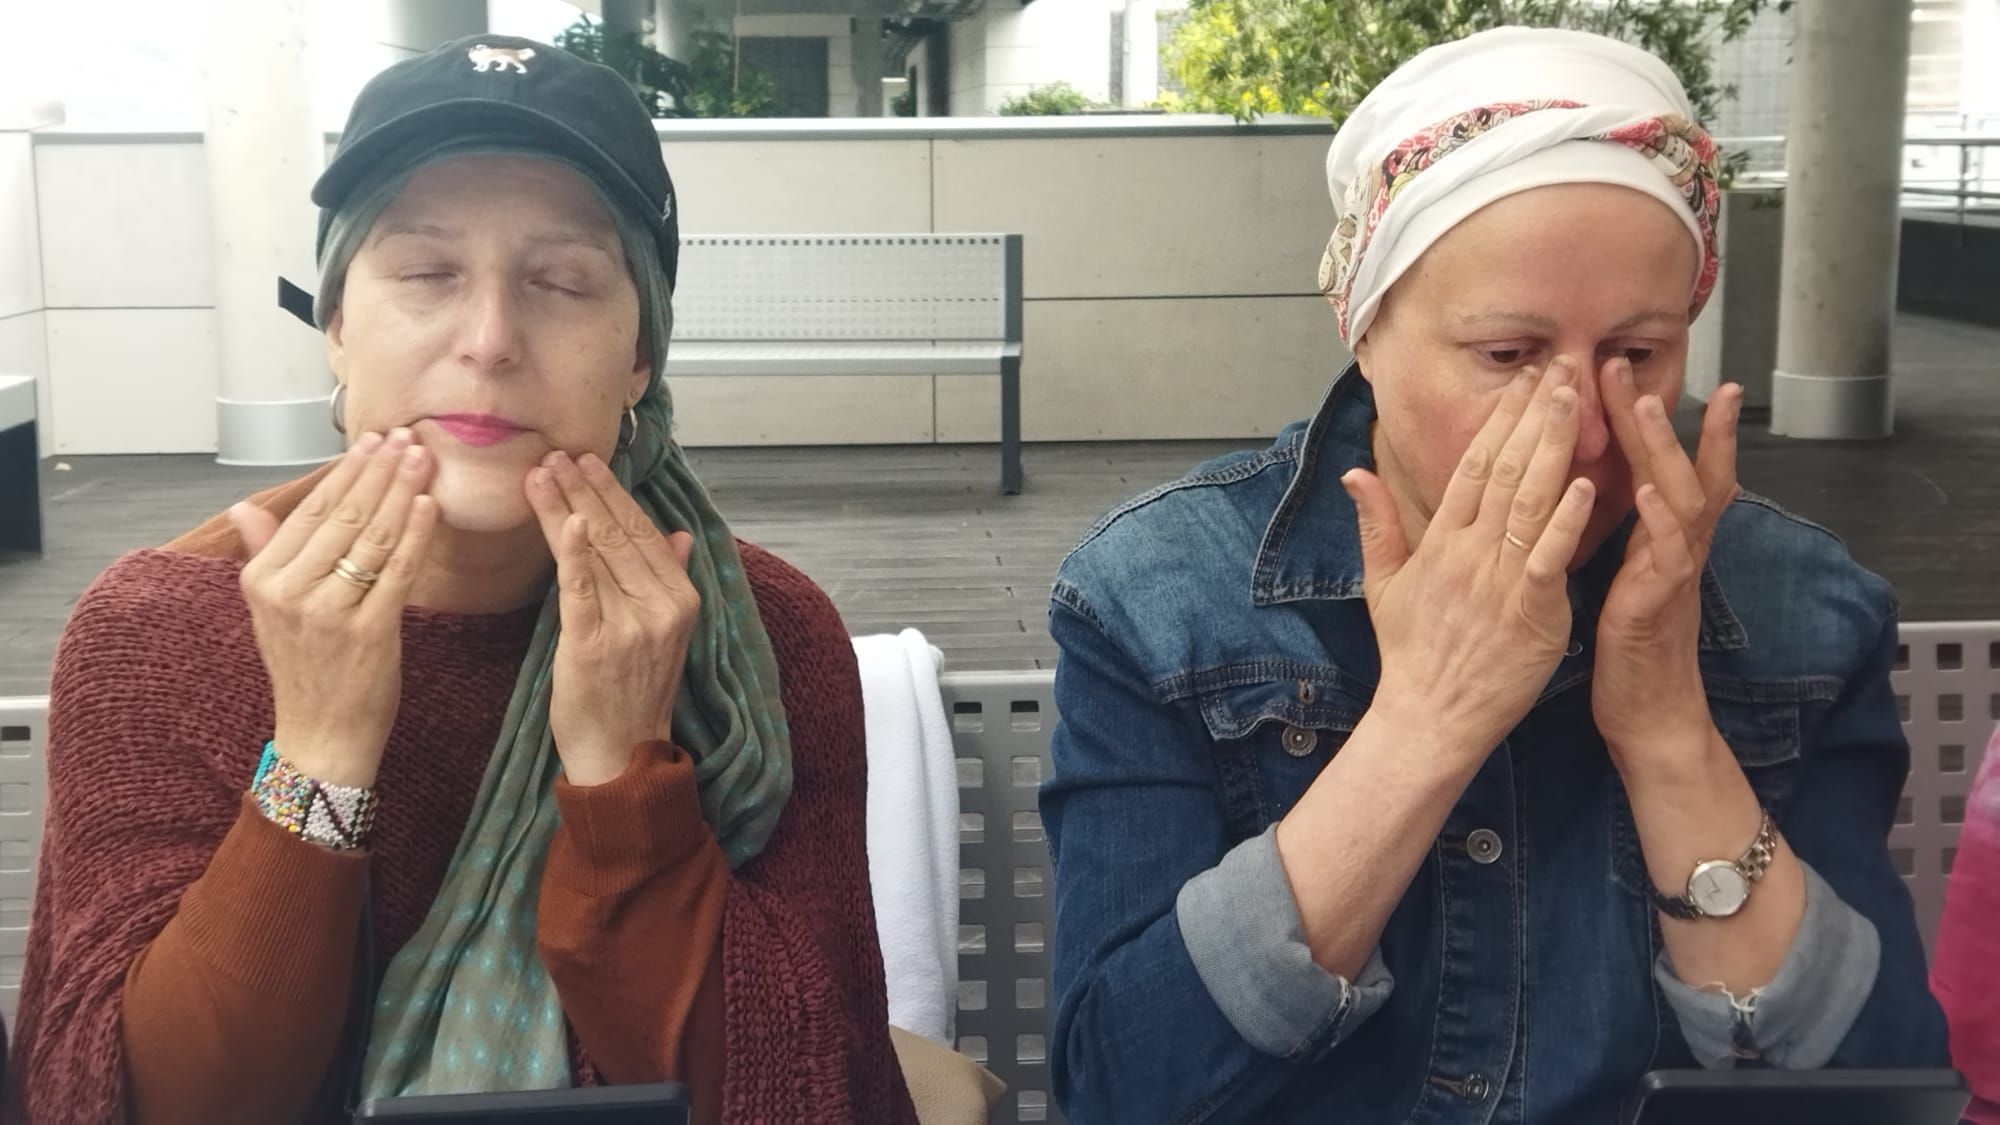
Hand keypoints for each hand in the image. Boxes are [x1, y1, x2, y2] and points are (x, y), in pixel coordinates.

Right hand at [228, 429, 438, 787]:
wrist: (320, 736)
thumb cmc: (303, 669)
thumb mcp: (268, 612)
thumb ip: (262, 555)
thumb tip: (243, 508)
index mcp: (263, 580)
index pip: (311, 512)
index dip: (345, 473)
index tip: (372, 442)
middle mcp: (291, 592)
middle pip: (345, 517)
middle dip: (379, 471)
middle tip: (406, 438)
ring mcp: (330, 612)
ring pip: (373, 537)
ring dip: (402, 492)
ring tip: (423, 459)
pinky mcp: (370, 631)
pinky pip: (398, 572)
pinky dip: (415, 535)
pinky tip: (429, 505)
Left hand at [526, 450, 697, 786]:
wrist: (622, 754)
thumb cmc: (635, 692)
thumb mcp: (666, 635)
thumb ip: (672, 580)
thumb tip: (680, 536)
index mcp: (681, 601)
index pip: (643, 534)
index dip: (613, 495)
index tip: (586, 462)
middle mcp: (661, 608)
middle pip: (617, 536)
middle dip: (584, 491)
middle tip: (556, 455)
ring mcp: (629, 626)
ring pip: (594, 553)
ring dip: (564, 508)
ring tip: (540, 475)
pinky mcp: (593, 644)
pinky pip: (581, 589)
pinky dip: (571, 552)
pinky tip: (562, 519)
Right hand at [1344, 358, 1594, 757]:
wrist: (1427, 717)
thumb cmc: (1411, 655)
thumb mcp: (1382, 584)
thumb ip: (1375, 523)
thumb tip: (1355, 473)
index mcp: (1438, 541)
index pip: (1472, 464)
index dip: (1501, 418)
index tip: (1527, 380)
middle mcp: (1467, 551)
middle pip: (1504, 468)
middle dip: (1536, 414)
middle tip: (1564, 368)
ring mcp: (1498, 579)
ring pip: (1528, 501)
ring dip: (1554, 448)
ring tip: (1576, 403)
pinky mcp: (1529, 612)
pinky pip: (1548, 558)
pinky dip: (1565, 521)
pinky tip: (1585, 484)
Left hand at [1592, 358, 1742, 763]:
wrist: (1648, 713)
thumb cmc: (1630, 645)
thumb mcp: (1625, 575)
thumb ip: (1624, 532)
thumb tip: (1606, 488)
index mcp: (1660, 537)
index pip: (1670, 465)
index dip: (1665, 419)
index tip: (1658, 369)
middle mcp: (1676, 546)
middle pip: (1675, 465)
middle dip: (1653, 413)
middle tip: (1627, 363)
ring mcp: (1673, 573)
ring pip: (1682, 499)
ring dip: (1663, 451)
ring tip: (1644, 406)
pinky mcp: (1659, 605)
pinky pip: (1669, 558)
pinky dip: (1661, 521)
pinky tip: (1649, 492)